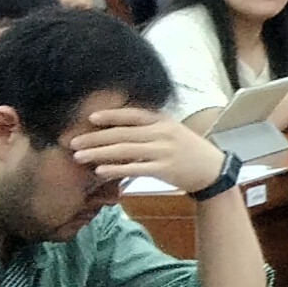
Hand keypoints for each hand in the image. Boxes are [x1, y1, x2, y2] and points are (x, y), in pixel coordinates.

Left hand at [67, 103, 228, 196]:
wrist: (214, 171)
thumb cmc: (190, 152)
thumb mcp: (173, 132)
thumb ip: (150, 129)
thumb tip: (121, 130)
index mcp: (163, 121)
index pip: (133, 115)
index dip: (111, 115)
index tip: (90, 118)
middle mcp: (162, 133)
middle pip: (122, 133)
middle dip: (95, 138)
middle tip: (73, 142)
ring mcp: (164, 151)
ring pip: (125, 150)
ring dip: (99, 153)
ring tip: (79, 157)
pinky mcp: (165, 169)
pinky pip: (135, 168)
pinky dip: (116, 169)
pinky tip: (101, 170)